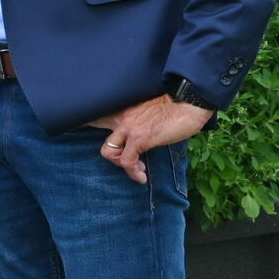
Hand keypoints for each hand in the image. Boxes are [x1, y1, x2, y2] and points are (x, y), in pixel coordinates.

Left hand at [85, 95, 211, 183]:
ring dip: (120, 164)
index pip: (96, 114)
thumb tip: (137, 137)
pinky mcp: (139, 138)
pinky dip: (133, 172)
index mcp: (124, 107)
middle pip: (93, 128)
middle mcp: (122, 115)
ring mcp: (129, 127)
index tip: (87, 133)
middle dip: (101, 146)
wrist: (191, 102)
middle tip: (119, 158)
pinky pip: (127, 161)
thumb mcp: (149, 111)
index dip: (87, 122)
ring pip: (108, 151)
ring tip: (137, 169)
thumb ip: (138, 120)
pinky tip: (142, 176)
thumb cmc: (177, 106)